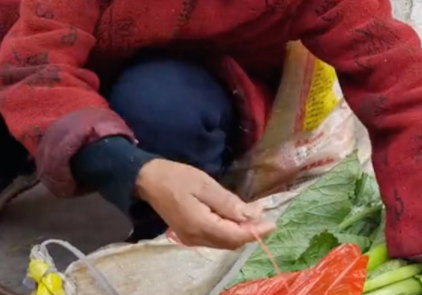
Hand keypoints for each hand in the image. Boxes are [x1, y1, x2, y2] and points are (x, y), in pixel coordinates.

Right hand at [135, 158, 276, 248]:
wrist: (148, 180)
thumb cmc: (177, 177)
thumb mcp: (205, 185)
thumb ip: (228, 202)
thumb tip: (251, 216)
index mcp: (200, 225)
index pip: (235, 236)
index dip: (256, 231)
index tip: (273, 222)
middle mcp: (196, 238)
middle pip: (231, 242)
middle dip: (251, 232)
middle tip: (267, 218)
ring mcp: (191, 238)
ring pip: (224, 242)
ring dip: (241, 232)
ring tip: (256, 217)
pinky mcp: (189, 234)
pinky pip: (215, 238)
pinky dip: (230, 231)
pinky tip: (237, 219)